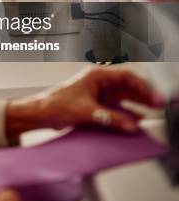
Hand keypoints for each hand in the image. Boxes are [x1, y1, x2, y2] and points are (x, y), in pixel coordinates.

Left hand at [5, 67, 164, 140]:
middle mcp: (100, 82)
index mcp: (96, 75)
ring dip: (138, 103)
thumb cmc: (56, 104)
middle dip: (144, 94)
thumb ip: (109, 118)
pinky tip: (137, 119)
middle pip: (128, 85)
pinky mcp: (98, 105)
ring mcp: (100, 93)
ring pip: (125, 96)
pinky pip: (117, 107)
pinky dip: (128, 113)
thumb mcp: (85, 112)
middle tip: (158, 105)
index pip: (125, 76)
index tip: (153, 97)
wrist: (41, 113)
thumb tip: (129, 125)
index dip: (142, 85)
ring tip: (153, 111)